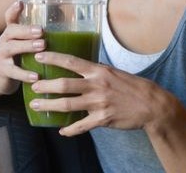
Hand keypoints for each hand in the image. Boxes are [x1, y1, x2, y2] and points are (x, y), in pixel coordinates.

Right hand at [0, 1, 43, 94]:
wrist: (1, 77)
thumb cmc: (20, 56)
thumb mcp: (27, 43)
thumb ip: (40, 33)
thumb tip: (64, 17)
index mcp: (11, 32)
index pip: (10, 17)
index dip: (13, 10)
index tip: (20, 3)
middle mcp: (4, 41)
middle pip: (11, 31)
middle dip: (26, 30)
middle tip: (41, 30)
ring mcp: (2, 55)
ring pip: (10, 48)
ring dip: (26, 46)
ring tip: (42, 47)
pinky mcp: (3, 71)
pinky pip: (13, 72)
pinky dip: (24, 74)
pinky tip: (36, 76)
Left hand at [27, 51, 177, 136]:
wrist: (152, 105)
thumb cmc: (133, 87)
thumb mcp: (114, 73)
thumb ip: (96, 71)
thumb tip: (80, 68)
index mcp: (99, 71)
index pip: (71, 62)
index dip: (53, 58)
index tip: (38, 55)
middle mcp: (97, 85)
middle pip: (64, 85)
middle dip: (45, 85)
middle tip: (32, 85)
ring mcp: (99, 103)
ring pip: (67, 105)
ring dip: (49, 105)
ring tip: (36, 106)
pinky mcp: (103, 119)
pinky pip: (81, 126)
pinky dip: (70, 130)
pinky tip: (62, 131)